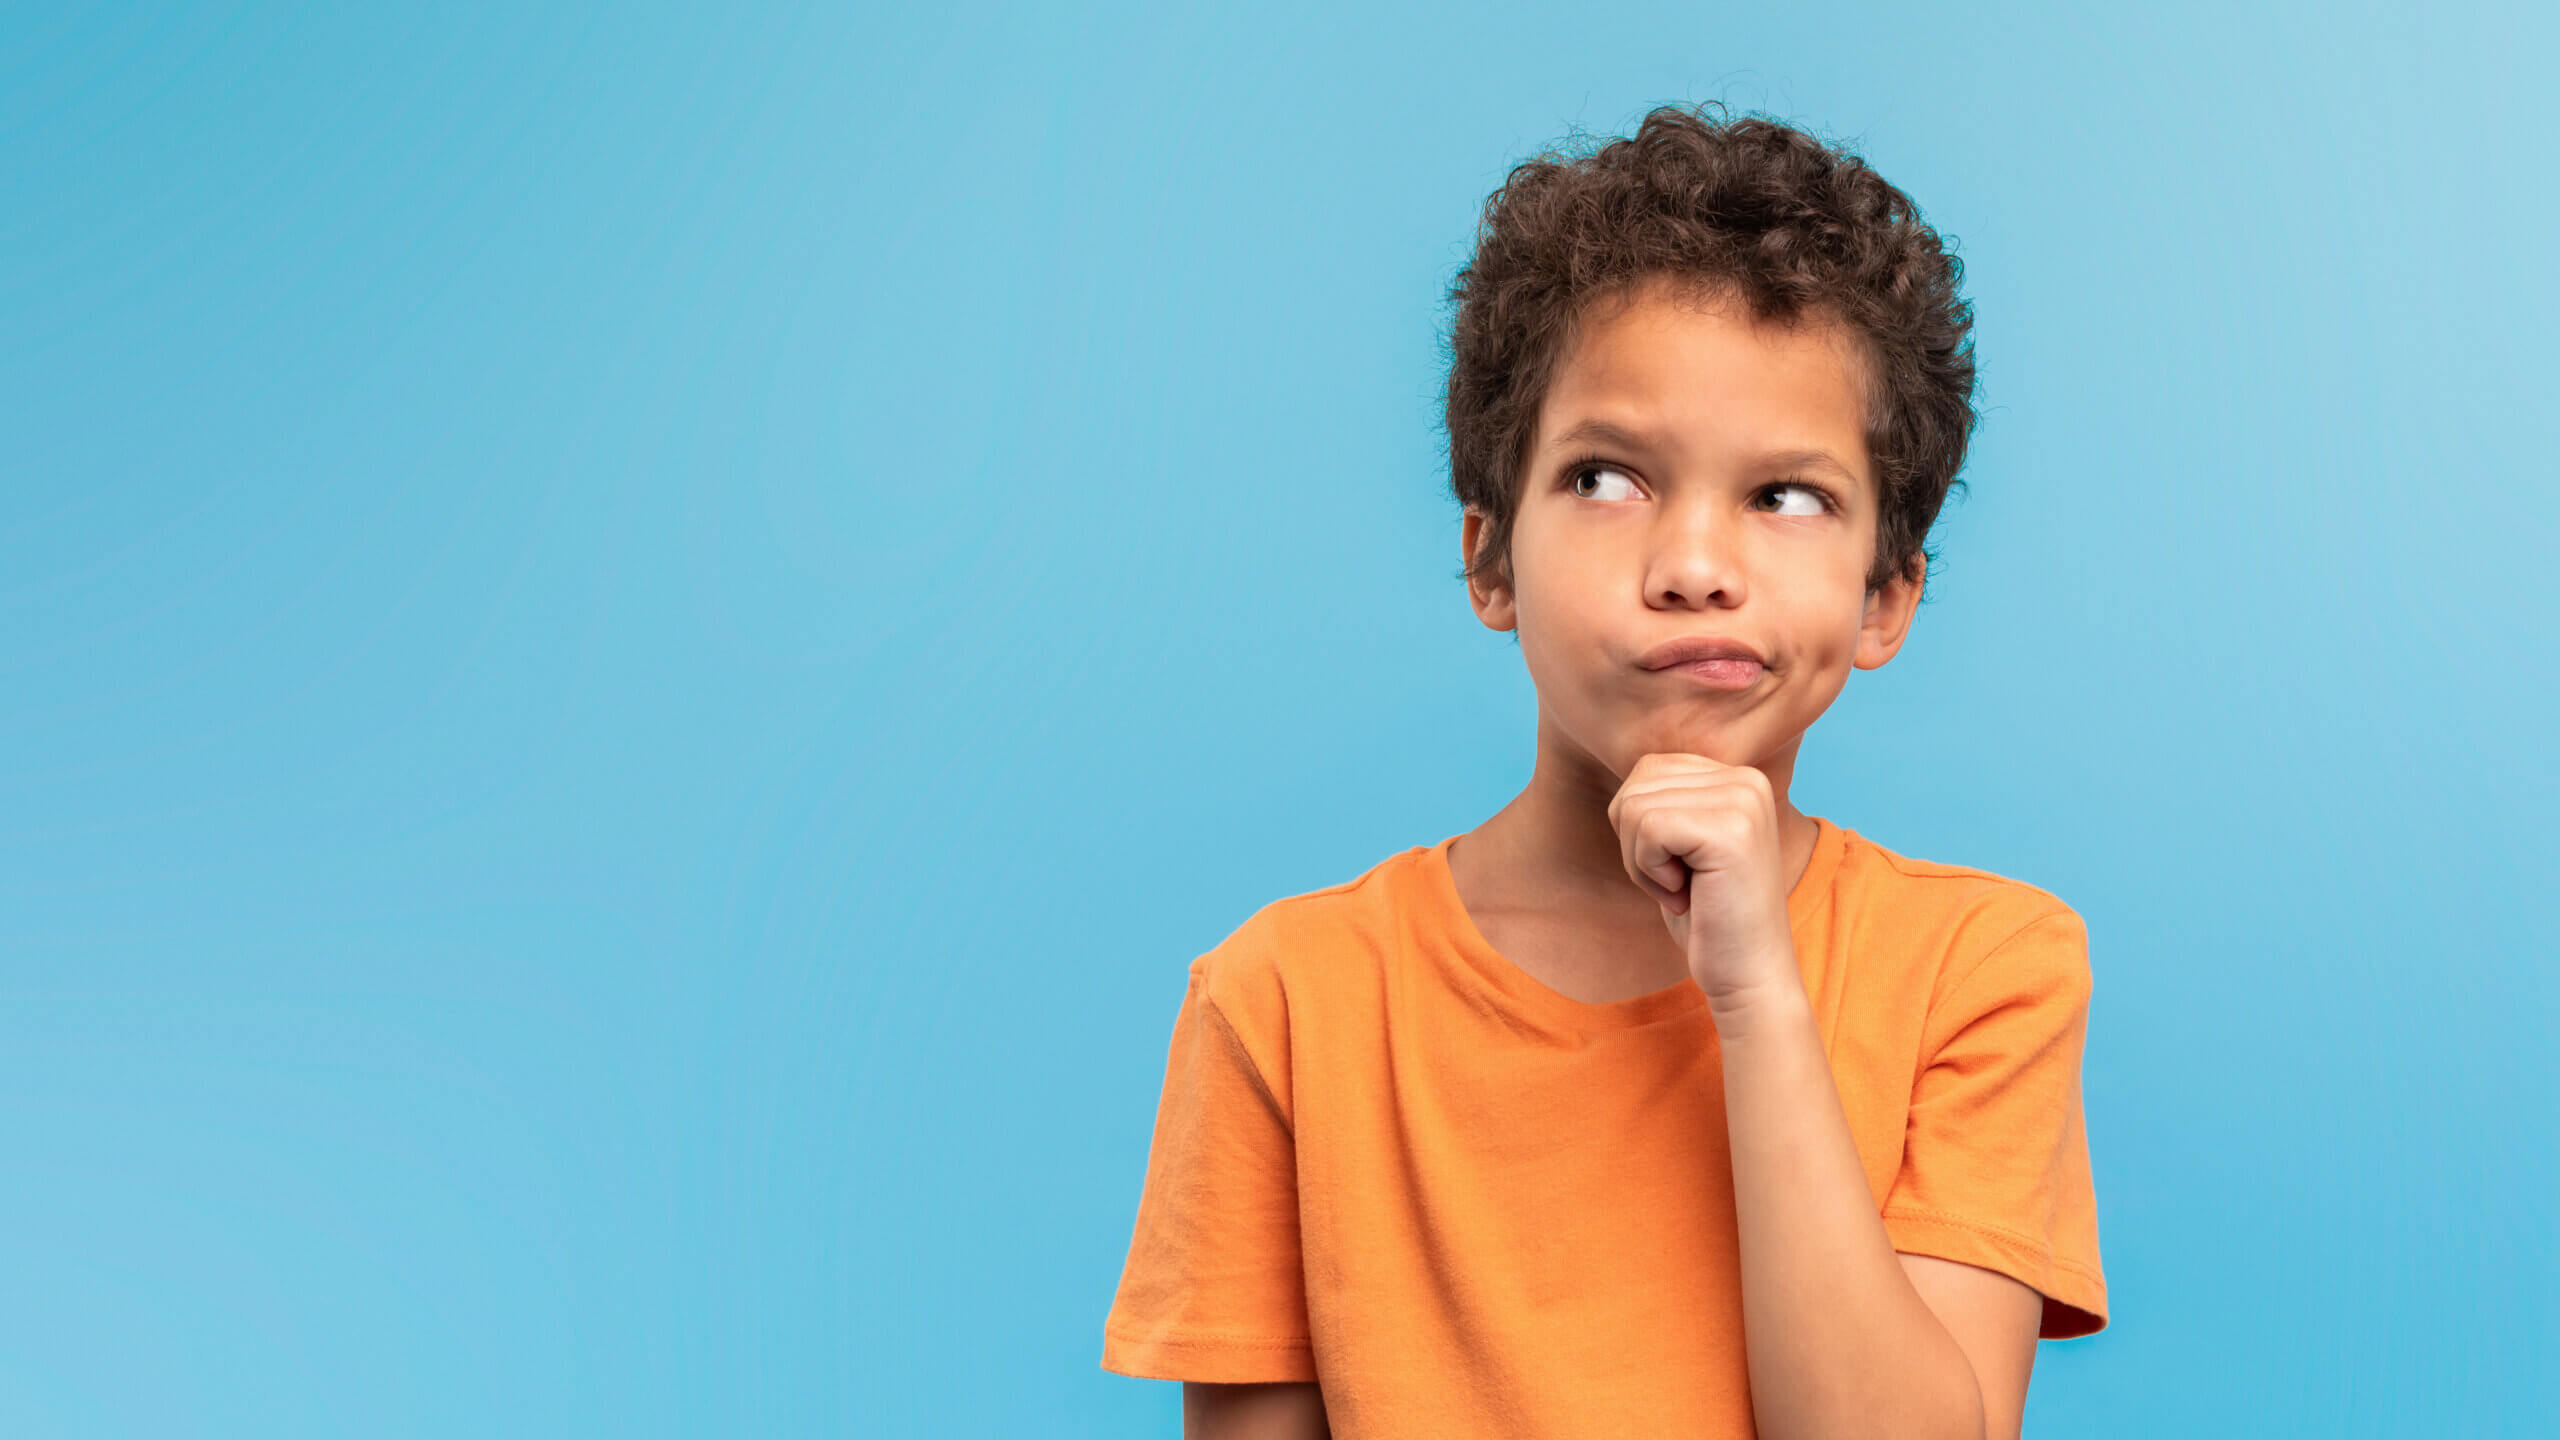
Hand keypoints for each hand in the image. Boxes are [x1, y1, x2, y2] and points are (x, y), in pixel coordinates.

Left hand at [1605, 752, 1802, 1011]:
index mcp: (1738, 778)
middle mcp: (1746, 780)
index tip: (1680, 867)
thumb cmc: (1708, 917)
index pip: (1647, 771)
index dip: (1641, 828)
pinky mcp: (1730, 830)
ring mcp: (1742, 801)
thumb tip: (1628, 782)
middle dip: (1637, 845)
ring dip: (1642, 863)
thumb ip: (1667, 803)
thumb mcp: (1684, 846)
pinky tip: (1685, 896)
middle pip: (1636, 787)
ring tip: (1684, 890)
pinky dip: (1650, 873)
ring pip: (1634, 808)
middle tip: (1679, 883)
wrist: (1748, 974)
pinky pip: (1647, 830)